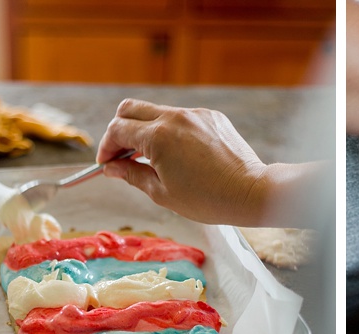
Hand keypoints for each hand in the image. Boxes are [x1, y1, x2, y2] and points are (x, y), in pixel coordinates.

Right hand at [97, 99, 268, 225]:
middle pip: (130, 109)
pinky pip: (182, 118)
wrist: (252, 192)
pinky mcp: (212, 117)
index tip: (107, 163)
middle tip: (121, 155)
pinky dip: (172, 131)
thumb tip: (112, 168)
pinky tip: (180, 154)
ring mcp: (195, 115)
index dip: (106, 147)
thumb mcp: (162, 193)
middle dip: (119, 130)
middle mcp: (175, 118)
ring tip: (151, 158)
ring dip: (146, 130)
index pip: (117, 130)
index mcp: (158, 136)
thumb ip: (132, 175)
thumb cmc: (209, 199)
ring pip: (157, 112)